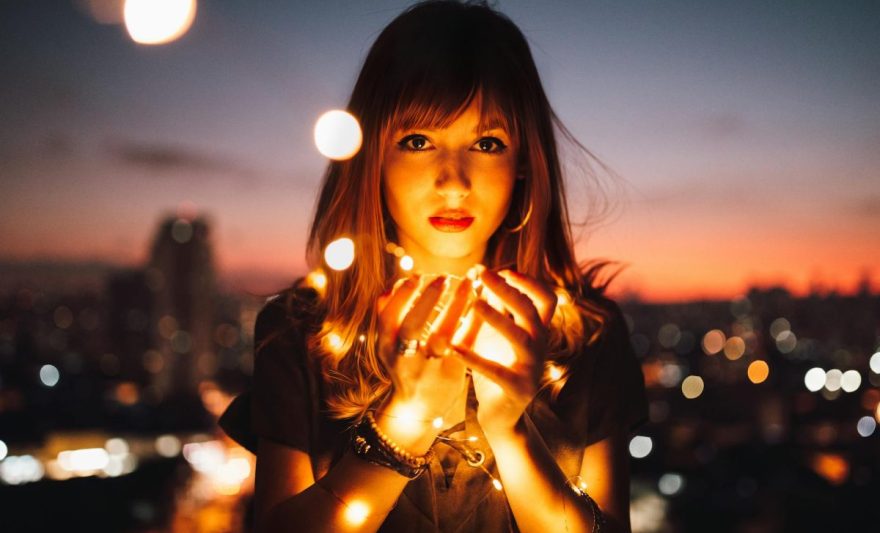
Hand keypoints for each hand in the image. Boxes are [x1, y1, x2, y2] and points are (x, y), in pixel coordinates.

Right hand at [376, 275, 473, 430]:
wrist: (417, 409)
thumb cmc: (405, 365)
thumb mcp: (389, 344)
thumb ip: (388, 315)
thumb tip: (395, 284)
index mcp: (386, 347)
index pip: (388, 318)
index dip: (402, 296)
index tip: (417, 276)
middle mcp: (404, 359)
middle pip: (412, 327)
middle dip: (426, 300)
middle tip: (443, 277)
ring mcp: (428, 369)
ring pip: (441, 337)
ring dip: (455, 307)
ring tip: (468, 284)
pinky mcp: (451, 374)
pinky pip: (465, 344)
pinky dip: (474, 321)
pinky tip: (482, 302)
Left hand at [451, 269, 556, 434]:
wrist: (502, 414)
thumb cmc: (497, 366)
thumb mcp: (497, 334)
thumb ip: (497, 308)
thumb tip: (485, 273)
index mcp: (538, 331)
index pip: (546, 299)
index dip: (530, 282)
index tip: (505, 270)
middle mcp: (540, 346)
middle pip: (531, 311)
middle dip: (507, 289)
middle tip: (483, 274)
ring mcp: (532, 368)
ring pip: (520, 337)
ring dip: (497, 318)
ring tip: (474, 303)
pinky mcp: (518, 389)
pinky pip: (496, 371)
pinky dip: (475, 358)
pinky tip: (454, 348)